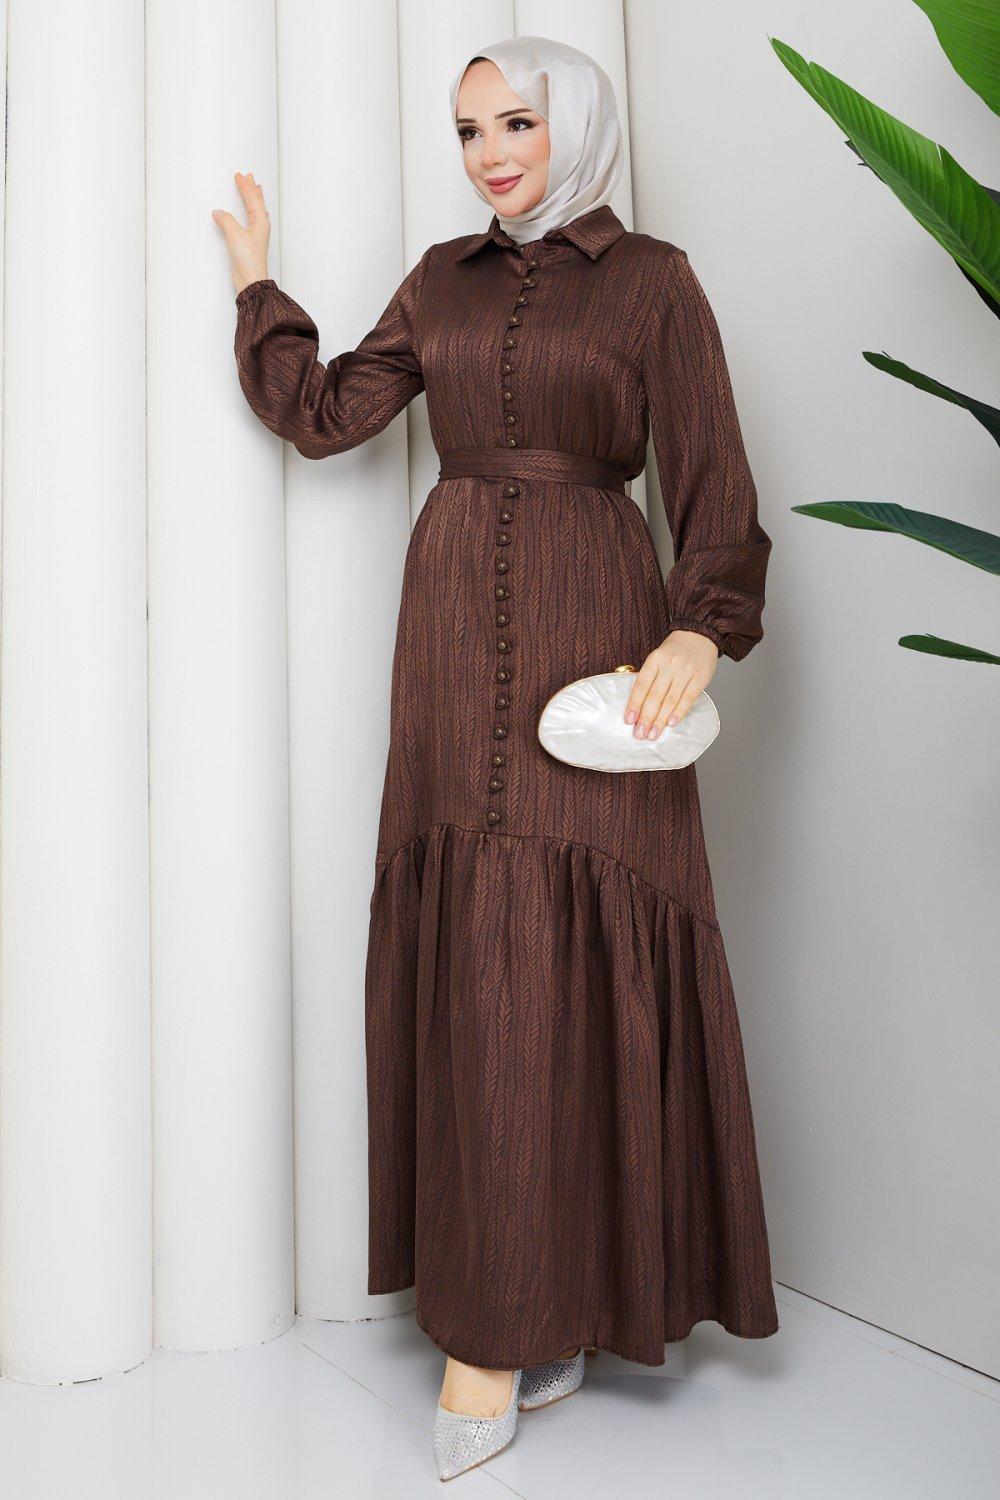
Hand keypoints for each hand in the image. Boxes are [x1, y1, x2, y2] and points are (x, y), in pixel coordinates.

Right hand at [211, 171, 270, 295]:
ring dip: (253, 199)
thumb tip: (218, 213)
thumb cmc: (248, 259)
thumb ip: (226, 220)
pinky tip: (248, 213)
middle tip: (250, 177)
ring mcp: (256, 234)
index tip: (240, 175)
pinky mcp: (250, 242)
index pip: (252, 198)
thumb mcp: (234, 234)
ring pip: (255, 211)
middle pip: (257, 203)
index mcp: (261, 221)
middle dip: (252, 189)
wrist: (250, 279)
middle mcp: (261, 226)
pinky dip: (249, 212)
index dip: (245, 186)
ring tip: (254, 189)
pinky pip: (250, 221)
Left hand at [623, 629, 718, 738]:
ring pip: (670, 700)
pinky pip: (688, 698)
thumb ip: (650, 678)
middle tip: (640, 734)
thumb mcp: (658, 657)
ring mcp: (686, 671)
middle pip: (655, 696)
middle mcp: (670, 665)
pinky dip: (679, 712)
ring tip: (653, 734)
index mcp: (655, 659)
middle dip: (646, 718)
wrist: (700, 634)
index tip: (629, 720)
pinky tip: (671, 724)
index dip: (634, 704)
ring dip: (660, 720)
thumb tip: (639, 707)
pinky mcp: (700, 678)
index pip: (641, 685)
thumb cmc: (675, 650)